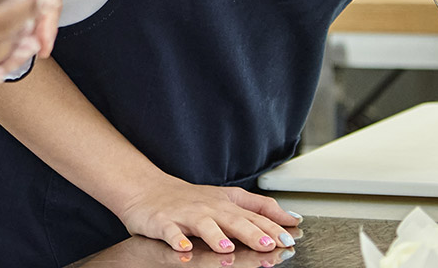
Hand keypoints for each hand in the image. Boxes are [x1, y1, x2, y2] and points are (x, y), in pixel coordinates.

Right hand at [114, 174, 300, 256]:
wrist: (146, 189)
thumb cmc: (188, 199)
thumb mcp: (226, 199)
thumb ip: (258, 208)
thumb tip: (291, 218)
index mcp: (225, 204)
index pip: (252, 214)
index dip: (271, 226)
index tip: (289, 238)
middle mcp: (208, 208)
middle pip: (232, 220)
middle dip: (251, 232)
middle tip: (267, 244)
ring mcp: (185, 215)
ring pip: (203, 225)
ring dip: (215, 236)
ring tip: (226, 248)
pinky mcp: (163, 222)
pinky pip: (170, 232)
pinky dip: (177, 240)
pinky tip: (184, 248)